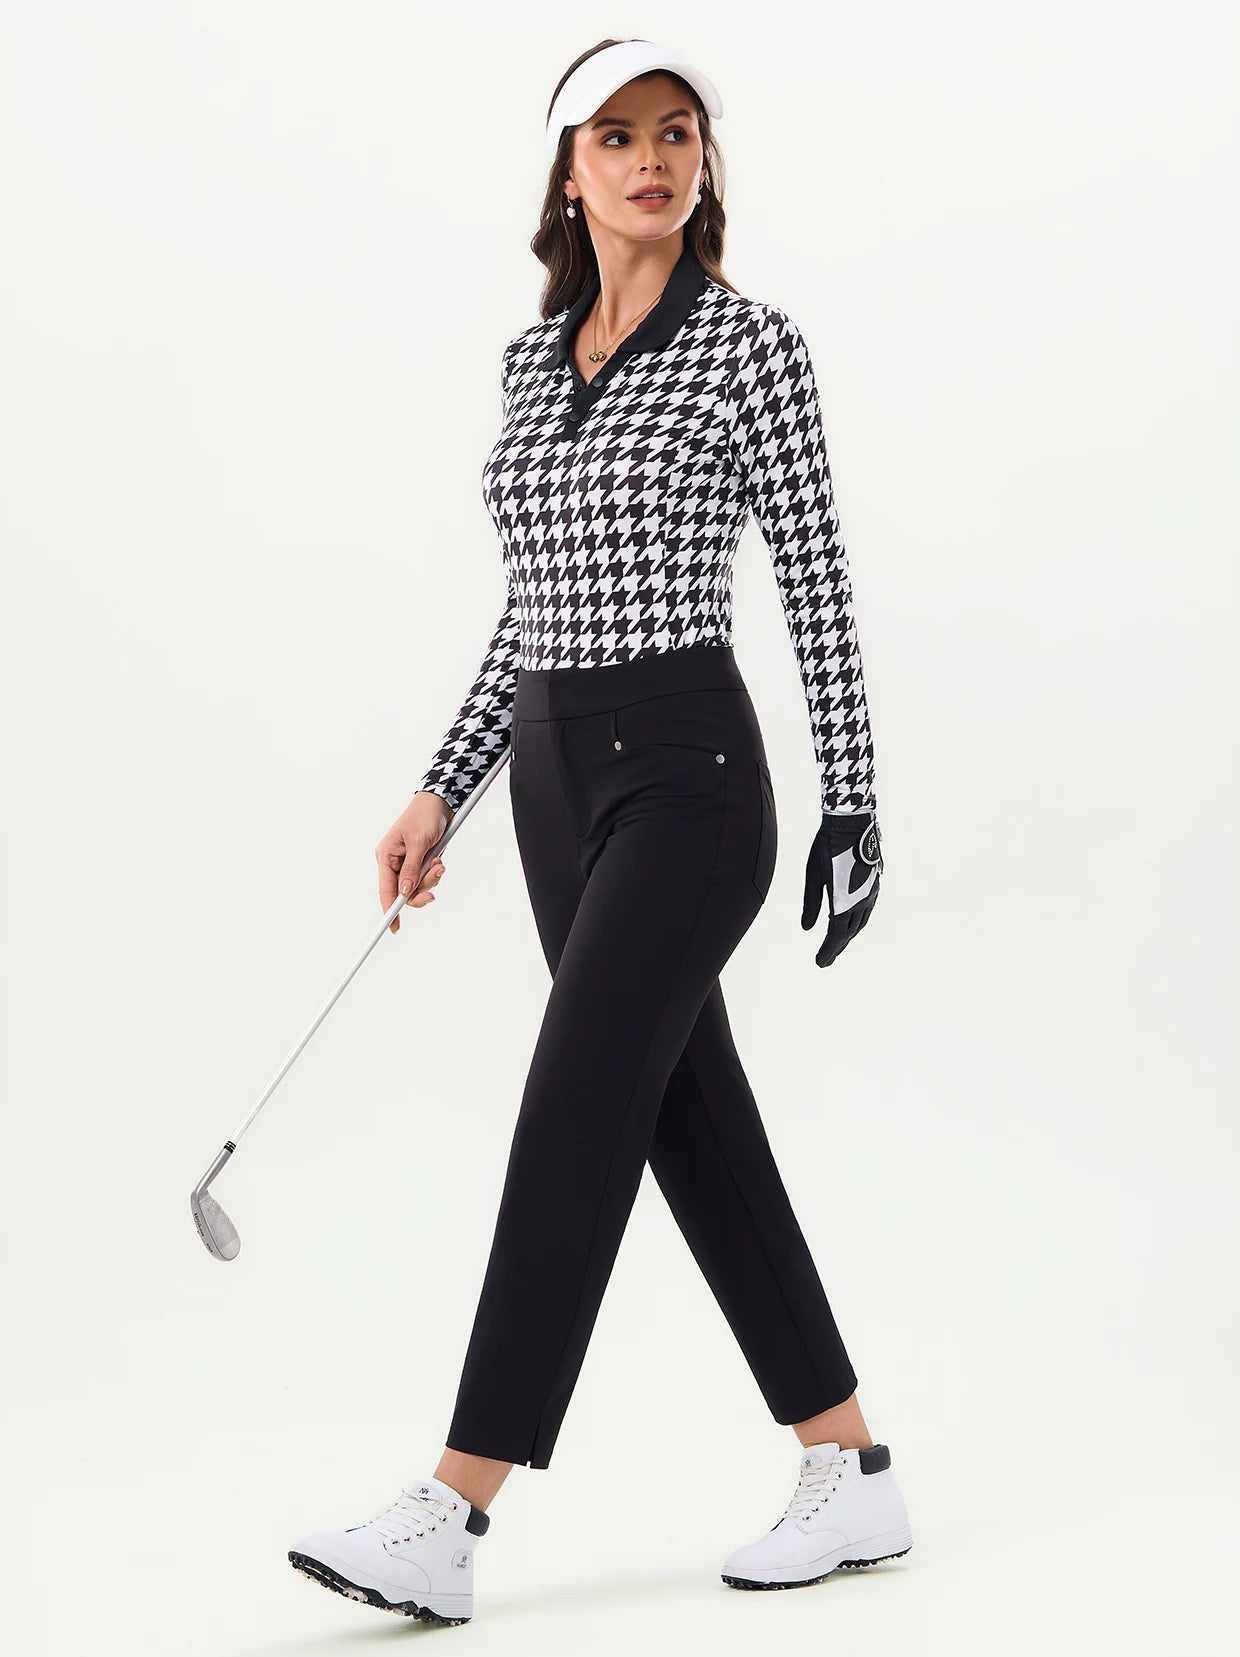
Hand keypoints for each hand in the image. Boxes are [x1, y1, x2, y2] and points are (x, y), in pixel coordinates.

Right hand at [376, 791, 450, 933]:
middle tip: (432, 893)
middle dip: (420, 891)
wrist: (440, 802)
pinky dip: (435, 872)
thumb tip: (405, 892)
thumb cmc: (424, 816)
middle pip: (404, 892)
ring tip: (439, 863)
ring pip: (418, 885)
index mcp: (386, 856)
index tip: (393, 928)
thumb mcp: (418, 843)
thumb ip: (412, 869)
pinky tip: (439, 859)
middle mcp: (395, 861)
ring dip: (431, 879)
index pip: (386, 890)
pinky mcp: (421, 861)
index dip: (389, 910)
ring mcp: (408, 862)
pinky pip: (427, 876)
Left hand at [802, 811, 882, 967]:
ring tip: (836, 945)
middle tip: (825, 960)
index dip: (828, 951)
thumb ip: (811, 903)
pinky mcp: (874, 883)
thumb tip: (806, 927)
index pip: (836, 935)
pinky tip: (849, 922)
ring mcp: (871, 892)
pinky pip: (866, 910)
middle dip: (837, 947)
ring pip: (860, 922)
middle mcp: (862, 900)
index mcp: (845, 901)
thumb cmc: (826, 846)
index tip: (820, 963)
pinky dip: (856, 921)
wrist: (851, 822)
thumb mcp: (813, 875)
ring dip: (847, 936)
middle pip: (849, 932)